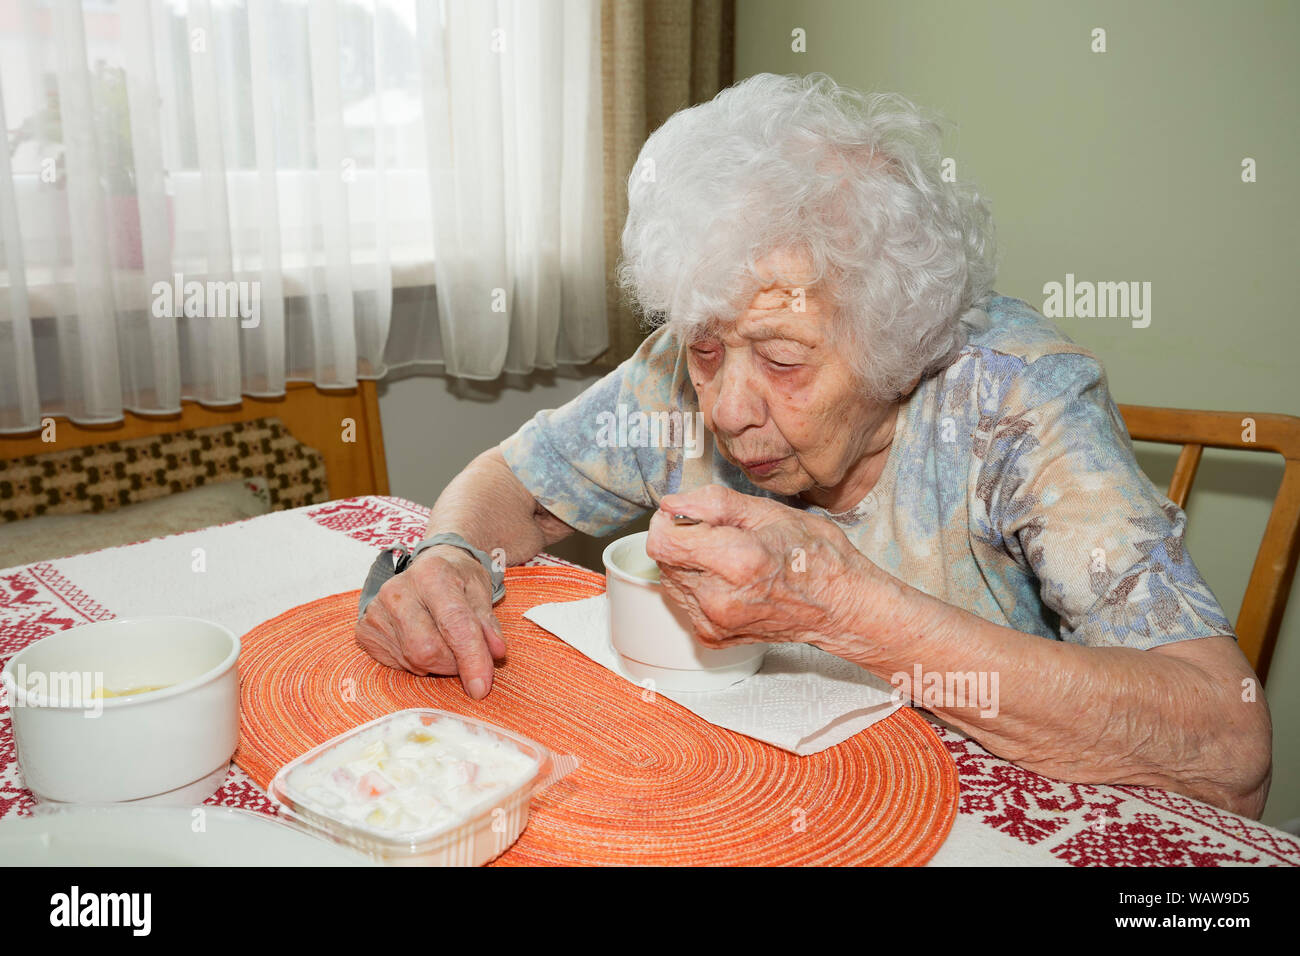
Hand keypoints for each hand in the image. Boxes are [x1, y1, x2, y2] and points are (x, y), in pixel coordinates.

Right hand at [354, 544, 505, 698]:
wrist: (428, 567)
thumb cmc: (458, 580)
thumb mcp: (481, 591)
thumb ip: (488, 623)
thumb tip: (496, 652)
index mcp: (432, 574)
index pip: (454, 623)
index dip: (472, 658)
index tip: (481, 688)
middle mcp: (398, 590)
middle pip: (428, 650)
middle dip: (454, 663)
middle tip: (464, 653)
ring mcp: (376, 611)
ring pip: (413, 661)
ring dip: (438, 663)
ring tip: (443, 640)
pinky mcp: (365, 631)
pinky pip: (397, 665)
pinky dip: (417, 663)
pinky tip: (422, 640)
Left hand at [645, 484, 876, 653]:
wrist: (841, 608)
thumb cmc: (817, 557)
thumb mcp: (770, 512)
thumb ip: (713, 503)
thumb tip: (672, 504)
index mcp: (736, 561)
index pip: (662, 541)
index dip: (669, 521)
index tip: (687, 515)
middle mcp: (719, 598)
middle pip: (664, 559)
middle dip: (683, 540)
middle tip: (722, 535)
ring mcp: (715, 622)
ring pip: (671, 579)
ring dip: (690, 564)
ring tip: (730, 559)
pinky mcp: (713, 636)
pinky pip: (685, 601)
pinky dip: (699, 586)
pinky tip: (731, 581)